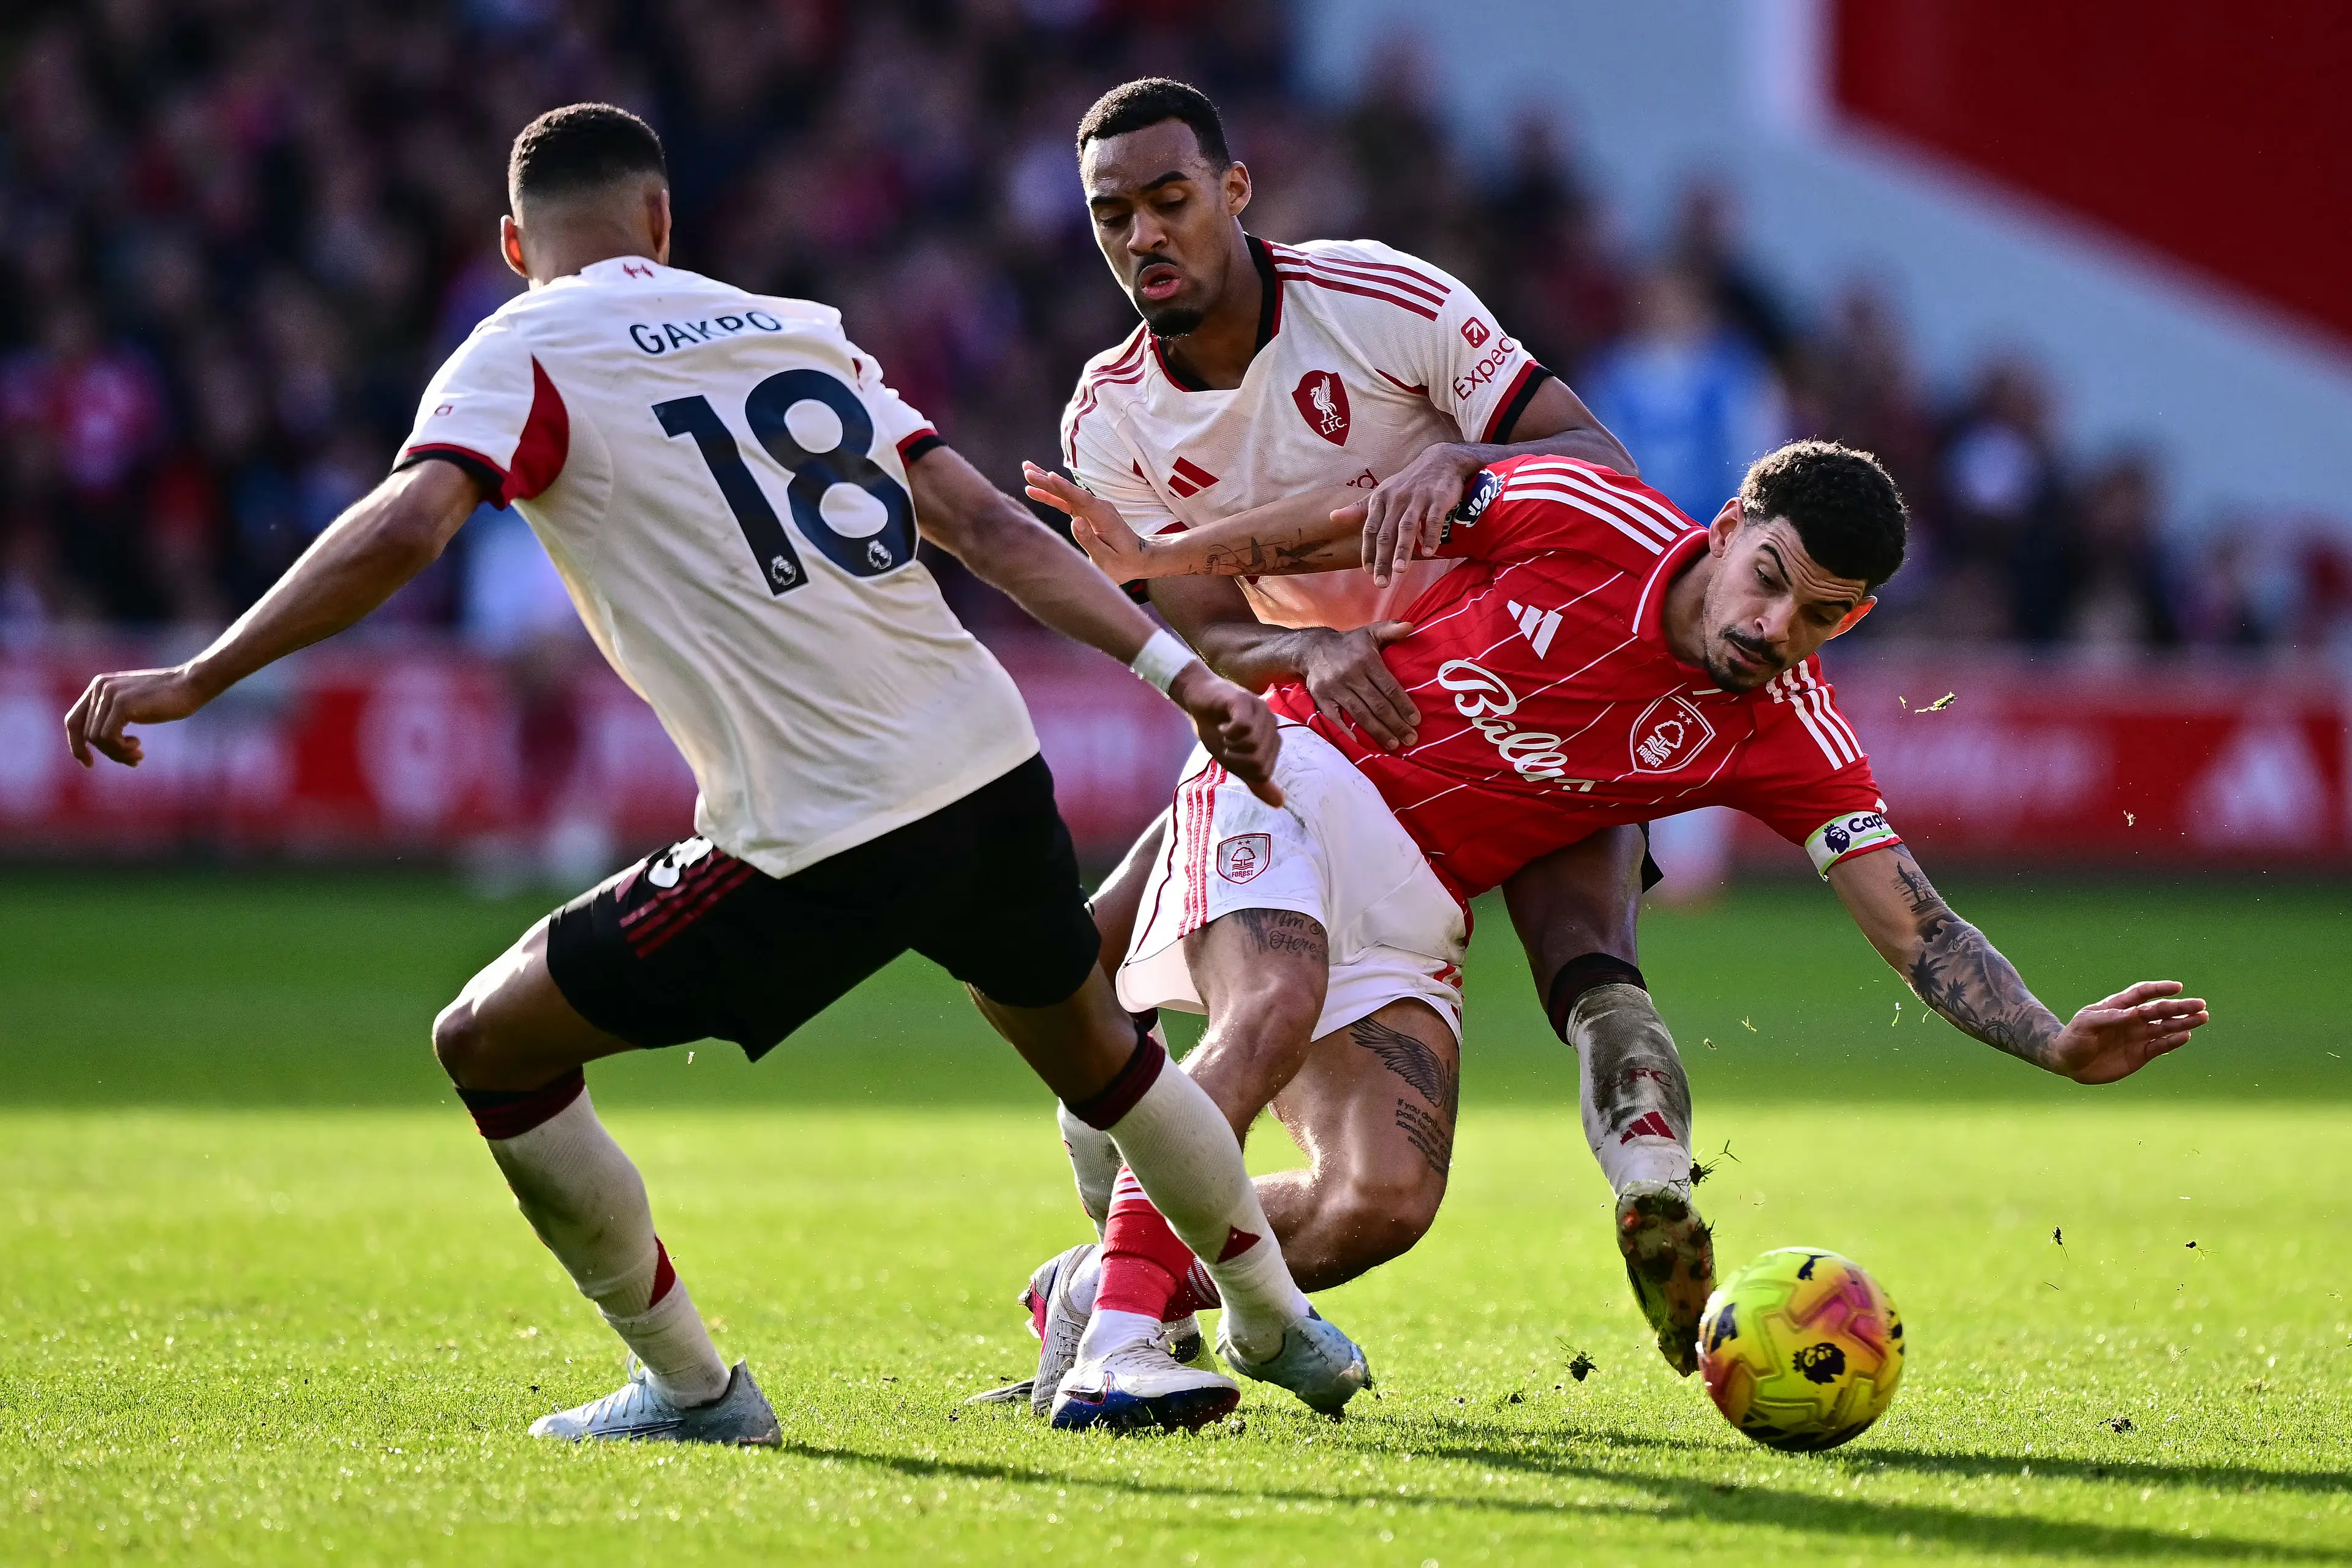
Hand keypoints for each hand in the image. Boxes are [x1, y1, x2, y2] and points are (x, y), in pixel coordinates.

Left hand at [64, 665, 212, 767]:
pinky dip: (121, 749)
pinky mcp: (122, 704)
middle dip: (109, 753)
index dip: (76, 745)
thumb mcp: (134, 707)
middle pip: (86, 734)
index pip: (74, 720)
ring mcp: (109, 694)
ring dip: (118, 753)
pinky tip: (139, 747)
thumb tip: (100, 746)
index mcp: (99, 686)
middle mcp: (99, 688)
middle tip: (134, 760)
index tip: (88, 764)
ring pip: (96, 738)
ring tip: (139, 754)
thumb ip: (114, 718)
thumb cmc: (169, 700)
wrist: (190, 686)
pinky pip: (108, 737)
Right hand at [1023, 463, 1152, 578]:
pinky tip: (1035, 491)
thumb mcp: (1107, 559)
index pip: (1082, 500)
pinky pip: (1066, 502)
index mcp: (1104, 518)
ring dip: (1046, 483)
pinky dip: (1051, 496)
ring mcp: (1093, 508)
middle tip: (1027, 470)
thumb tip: (1074, 521)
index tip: (1050, 476)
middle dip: (1048, 481)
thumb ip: (1090, 541)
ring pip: (1066, 494)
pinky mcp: (1086, 512)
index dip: (1065, 488)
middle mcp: (1098, 508)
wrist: (1138, 558)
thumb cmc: (1124, 562)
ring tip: (1026, 472)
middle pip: (1070, 492)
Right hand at [1168, 662, 1283, 807]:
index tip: (1231, 753)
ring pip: (1252, 745)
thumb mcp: (1235, 761)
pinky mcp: (1245, 700)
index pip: (1263, 772)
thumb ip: (1256, 780)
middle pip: (1258, 761)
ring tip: (1225, 733)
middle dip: (1235, 758)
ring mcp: (1261, 710)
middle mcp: (1271, 724)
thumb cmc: (1215, 728)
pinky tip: (1223, 725)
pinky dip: (1228, 732)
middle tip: (1226, 743)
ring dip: (1230, 744)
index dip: (1241, 768)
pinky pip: (1243, 727)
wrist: (1197, 700)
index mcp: (1272, 740)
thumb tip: (1279, 804)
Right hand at [1297, 622, 1418, 750]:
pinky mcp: (1322, 698)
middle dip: (1395, 724)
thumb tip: (1410, 627)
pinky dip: (1349, 731)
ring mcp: (1335, 689)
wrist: (1311, 649)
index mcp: (1366, 660)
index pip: (1389, 687)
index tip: (1416, 720)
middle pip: (1377, 705)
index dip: (1403, 705)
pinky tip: (1362, 742)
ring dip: (1378, 732)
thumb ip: (1390, 630)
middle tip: (1411, 739)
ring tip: (1394, 745)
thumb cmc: (1349, 644)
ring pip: (1360, 715)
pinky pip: (1337, 718)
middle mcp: (1351, 675)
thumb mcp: (1369, 632)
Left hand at [1361, 445, 1476, 585]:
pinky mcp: (1438, 498)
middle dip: (1382, 559)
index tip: (1367, 571)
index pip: (1370, 529)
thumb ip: (1359, 509)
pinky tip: (1428, 552)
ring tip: (1399, 570)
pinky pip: (1434, 519)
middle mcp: (1397, 499)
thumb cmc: (1407, 483)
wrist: (1440, 461)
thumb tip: (1332, 517)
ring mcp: (1418, 498)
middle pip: (1387, 533)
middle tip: (1381, 582)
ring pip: (1407, 527)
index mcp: (1380, 499)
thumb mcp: (1381, 493)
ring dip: (1403, 549)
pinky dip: (1431, 535)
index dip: (1368, 550)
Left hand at [2043, 981, 2209, 1083]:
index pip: (2142, 994)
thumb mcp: (2086, 1024)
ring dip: (2183, 1023)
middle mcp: (2132, 1020)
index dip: (2159, 989)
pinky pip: (2160, 1046)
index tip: (2177, 987)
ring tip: (2201, 1017)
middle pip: (2159, 1010)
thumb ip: (2110, 1018)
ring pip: (2165, 1027)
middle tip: (2200, 1005)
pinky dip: (2173, 1042)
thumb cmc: (2074, 1037)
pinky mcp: (2140, 1054)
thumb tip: (2134, 1014)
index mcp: (2118, 1007)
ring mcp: (2137, 1037)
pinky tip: (2186, 1036)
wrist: (2068, 1061)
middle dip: (2180, 1008)